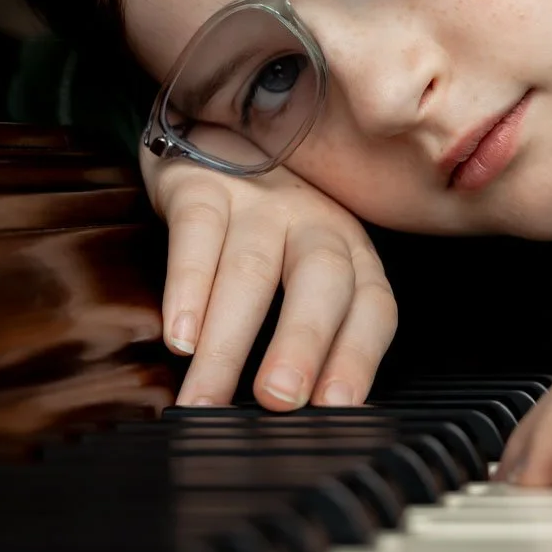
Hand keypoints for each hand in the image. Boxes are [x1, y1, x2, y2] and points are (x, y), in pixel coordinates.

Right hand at [142, 140, 395, 409]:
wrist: (217, 135)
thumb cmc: (268, 227)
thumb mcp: (304, 269)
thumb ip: (312, 332)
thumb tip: (303, 415)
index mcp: (350, 252)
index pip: (372, 305)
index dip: (358, 356)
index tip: (336, 408)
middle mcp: (314, 223)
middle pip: (320, 281)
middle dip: (302, 343)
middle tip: (279, 400)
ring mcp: (259, 201)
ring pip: (250, 272)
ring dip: (227, 342)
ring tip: (205, 397)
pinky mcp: (202, 185)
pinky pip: (197, 236)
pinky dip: (186, 290)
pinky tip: (179, 337)